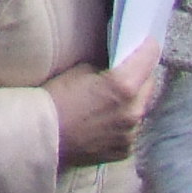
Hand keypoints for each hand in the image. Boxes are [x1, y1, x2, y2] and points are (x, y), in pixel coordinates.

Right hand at [46, 45, 158, 167]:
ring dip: (131, 101)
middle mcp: (133, 112)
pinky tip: (104, 121)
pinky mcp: (124, 150)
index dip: (147, 47)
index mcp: (123, 86)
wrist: (42, 136)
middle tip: (127, 70)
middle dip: (140, 76)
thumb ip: (104, 69)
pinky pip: (130, 130)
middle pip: (148, 86)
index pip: (148, 59)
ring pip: (139, 110)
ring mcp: (130, 134)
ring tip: (111, 99)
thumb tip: (116, 68)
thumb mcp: (79, 71)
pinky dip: (122, 123)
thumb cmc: (55, 99)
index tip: (147, 42)